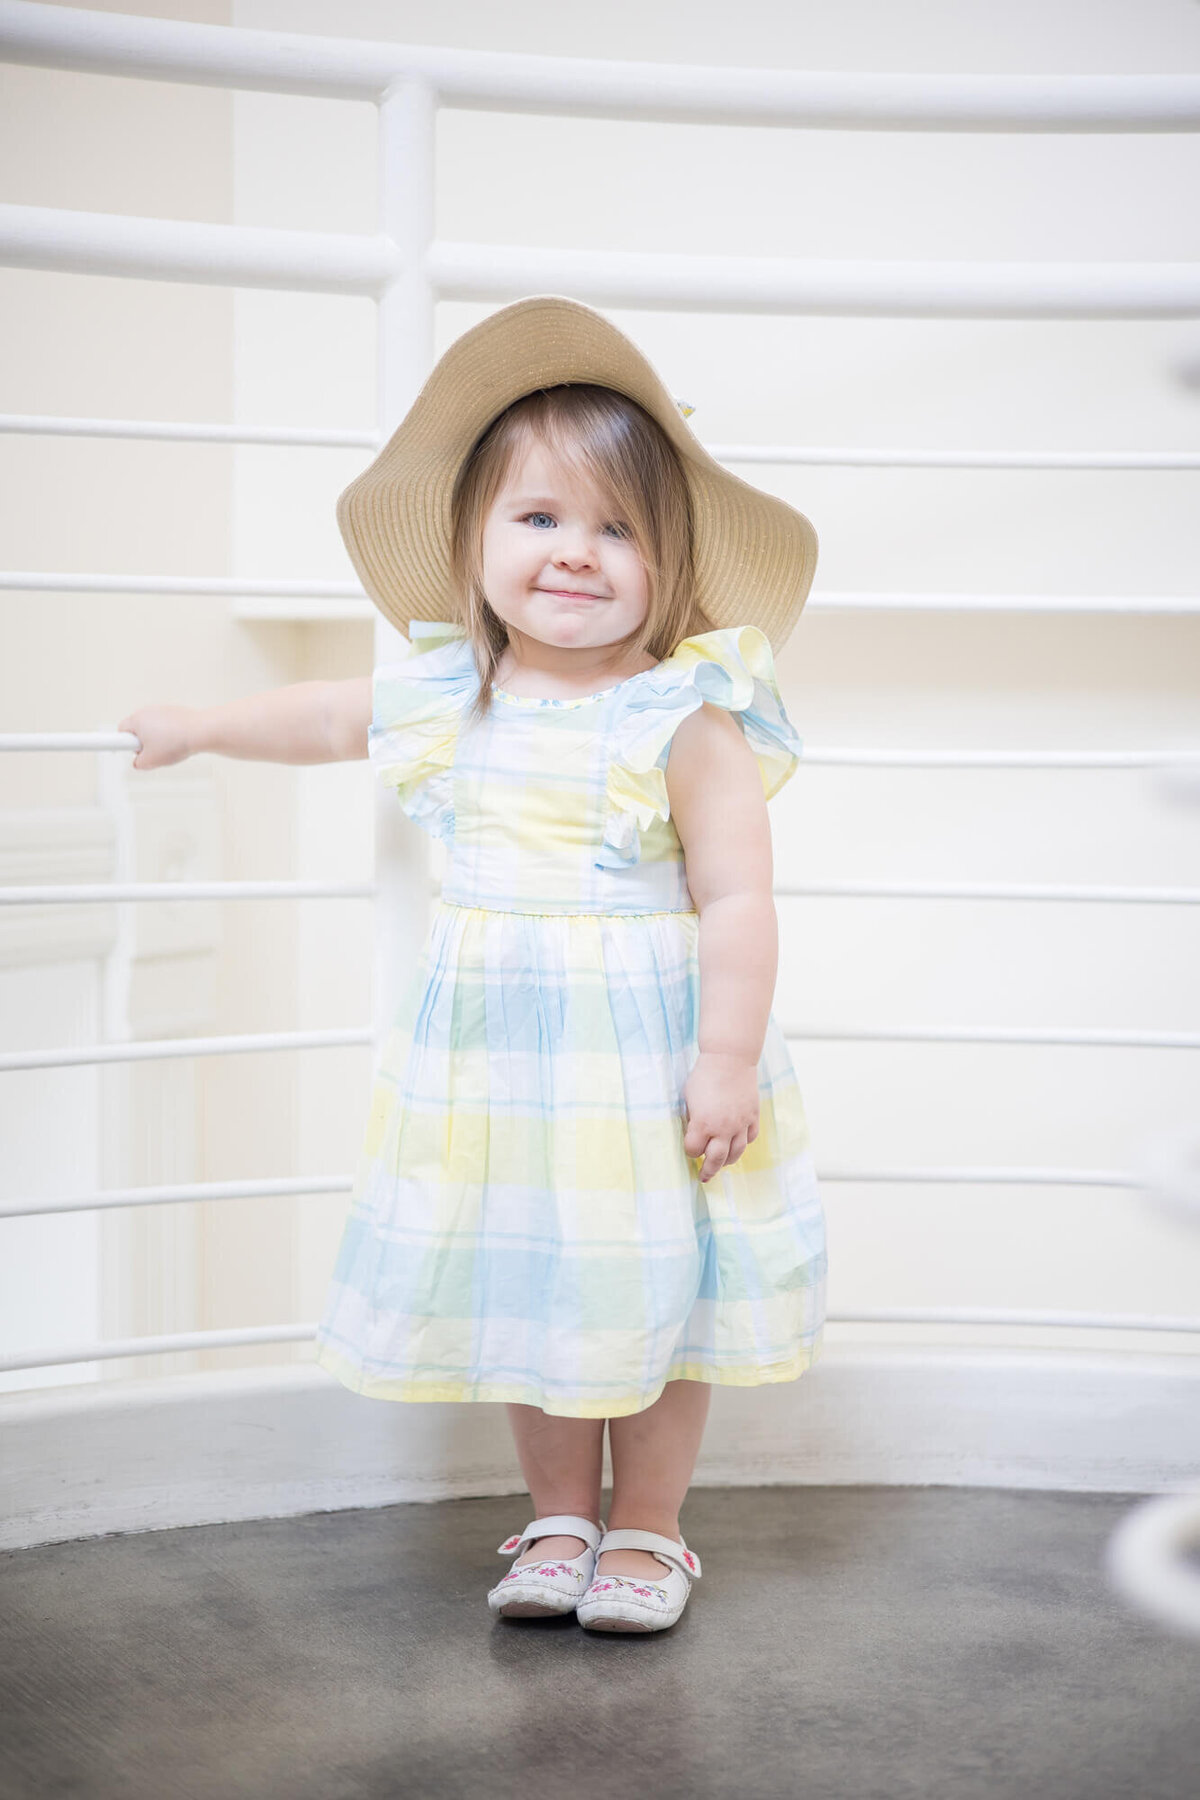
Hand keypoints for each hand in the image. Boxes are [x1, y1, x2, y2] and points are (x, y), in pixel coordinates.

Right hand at [117, 704, 197, 770]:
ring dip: (157, 739)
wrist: (201, 732)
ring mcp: (162, 710)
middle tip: (152, 753)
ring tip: (170, 748)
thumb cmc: (176, 743)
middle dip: (142, 743)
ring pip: (153, 728)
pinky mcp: (176, 712)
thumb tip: (138, 762)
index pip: (121, 731)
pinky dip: (170, 734)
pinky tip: (180, 742)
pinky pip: (167, 725)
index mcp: (137, 720)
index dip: (121, 743)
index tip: (123, 749)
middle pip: (137, 729)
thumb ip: (138, 763)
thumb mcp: (150, 761)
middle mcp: (148, 711)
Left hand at [682, 1051, 759, 1183]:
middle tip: (704, 1177)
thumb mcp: (689, 1098)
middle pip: (716, 1159)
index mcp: (703, 1124)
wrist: (729, 1059)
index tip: (690, 1147)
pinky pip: (750, 1138)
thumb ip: (692, 1118)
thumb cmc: (704, 1075)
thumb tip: (694, 1132)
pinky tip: (737, 1144)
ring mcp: (740, 1123)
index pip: (694, 1150)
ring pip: (736, 1153)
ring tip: (722, 1164)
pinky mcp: (752, 1116)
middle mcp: (723, 1128)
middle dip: (708, 1171)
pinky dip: (743, 1144)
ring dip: (727, 1161)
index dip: (690, 1150)